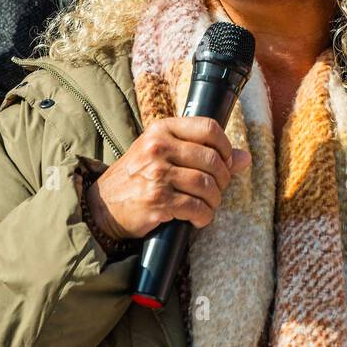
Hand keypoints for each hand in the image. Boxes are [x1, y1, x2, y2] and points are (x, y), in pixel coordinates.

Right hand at [86, 116, 251, 240]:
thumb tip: (245, 157)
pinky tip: (197, 219)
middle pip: (212, 159)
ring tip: (207, 205)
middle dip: (222, 179)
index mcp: (162, 129)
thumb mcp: (163, 154)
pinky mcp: (157, 201)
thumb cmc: (136, 178)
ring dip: (214, 200)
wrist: (101, 207)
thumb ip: (201, 151)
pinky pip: (196, 208)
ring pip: (207, 185)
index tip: (226, 162)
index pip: (209, 128)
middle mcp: (159, 147)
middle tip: (216, 190)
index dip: (226, 147)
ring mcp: (157, 174)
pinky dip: (204, 216)